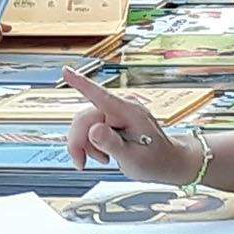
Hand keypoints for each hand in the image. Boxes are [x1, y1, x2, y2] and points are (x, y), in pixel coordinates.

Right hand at [63, 70, 199, 184]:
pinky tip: (103, 154)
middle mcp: (119, 108)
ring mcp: (115, 113)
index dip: (80, 83)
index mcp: (128, 112)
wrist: (168, 163)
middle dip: (78, 142)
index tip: (66, 70)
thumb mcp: (134, 159)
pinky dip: (90, 144)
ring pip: (84, 125)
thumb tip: (93, 130)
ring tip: (102, 160)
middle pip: (84, 118)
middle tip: (81, 163)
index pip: (100, 95)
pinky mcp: (111, 120)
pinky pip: (90, 128)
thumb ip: (112, 144)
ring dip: (85, 144)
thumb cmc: (156, 161)